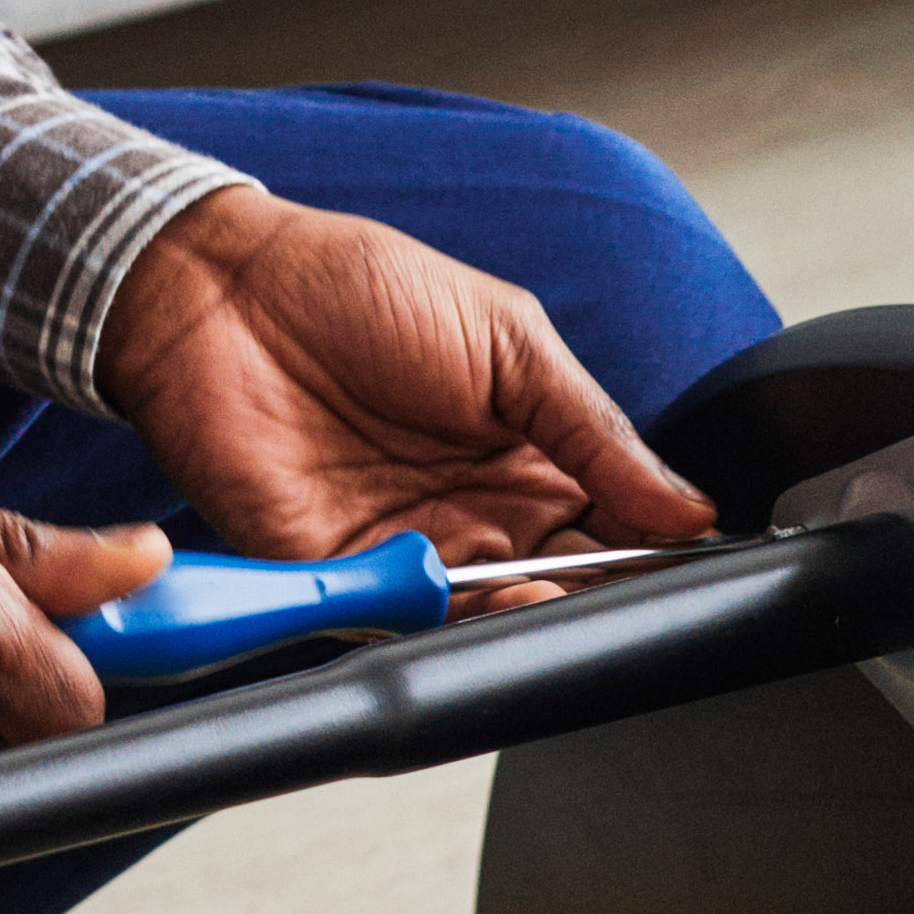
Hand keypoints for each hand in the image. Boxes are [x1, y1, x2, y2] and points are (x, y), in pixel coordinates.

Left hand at [97, 181, 711, 580]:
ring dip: (531, 614)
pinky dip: (448, 627)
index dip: (650, 551)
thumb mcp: (507, 337)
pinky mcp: (338, 577)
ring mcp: (406, 549)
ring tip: (556, 587)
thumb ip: (594, 428)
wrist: (225, 287)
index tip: (689, 556)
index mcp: (525, 456)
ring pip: (490, 618)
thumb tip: (689, 505)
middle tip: (623, 577)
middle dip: (596, 593)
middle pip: (560, 585)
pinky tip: (486, 599)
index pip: (611, 530)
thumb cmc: (354, 286)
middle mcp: (471, 514)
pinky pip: (403, 626)